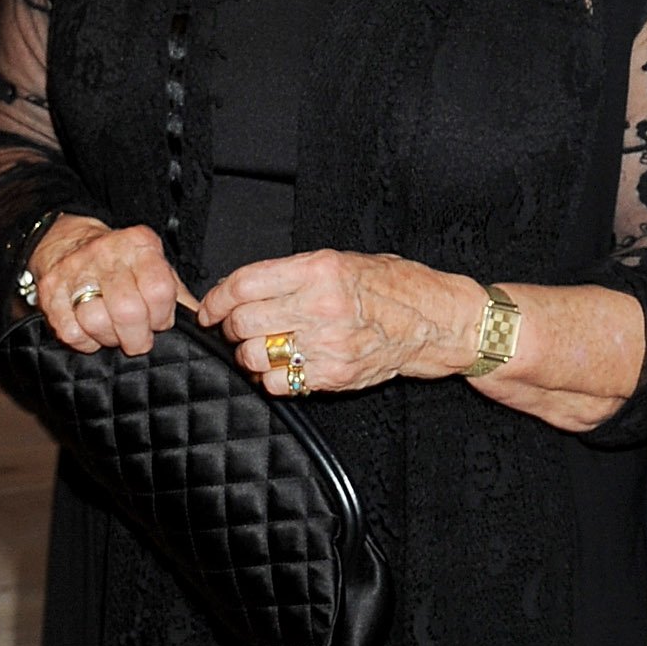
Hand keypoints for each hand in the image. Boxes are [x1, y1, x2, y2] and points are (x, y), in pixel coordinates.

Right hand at [28, 216, 192, 354]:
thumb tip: (202, 320)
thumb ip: (178, 294)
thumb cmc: (121, 264)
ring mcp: (75, 270)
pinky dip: (84, 341)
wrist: (67, 241)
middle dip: (137, 337)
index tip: (159, 322)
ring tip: (113, 334)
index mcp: (140, 245)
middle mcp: (106, 253)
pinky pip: (70, 331)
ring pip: (96, 321)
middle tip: (138, 340)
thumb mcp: (154, 267)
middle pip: (127, 310)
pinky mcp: (50, 290)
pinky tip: (91, 332)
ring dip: (109, 339)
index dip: (163, 316)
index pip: (160, 290)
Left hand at [197, 248, 486, 394]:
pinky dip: (270, 378)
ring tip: (260, 348)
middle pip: (243, 322)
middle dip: (230, 328)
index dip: (216, 299)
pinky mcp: (334, 375)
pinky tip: (281, 367)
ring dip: (248, 354)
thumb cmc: (392, 288)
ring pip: (255, 356)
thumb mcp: (341, 262)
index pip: (243, 284)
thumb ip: (292, 274)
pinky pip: (279, 383)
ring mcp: (328, 344)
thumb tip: (240, 289)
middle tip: (237, 328)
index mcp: (318, 270)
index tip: (210, 308)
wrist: (436, 321)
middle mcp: (321, 305)